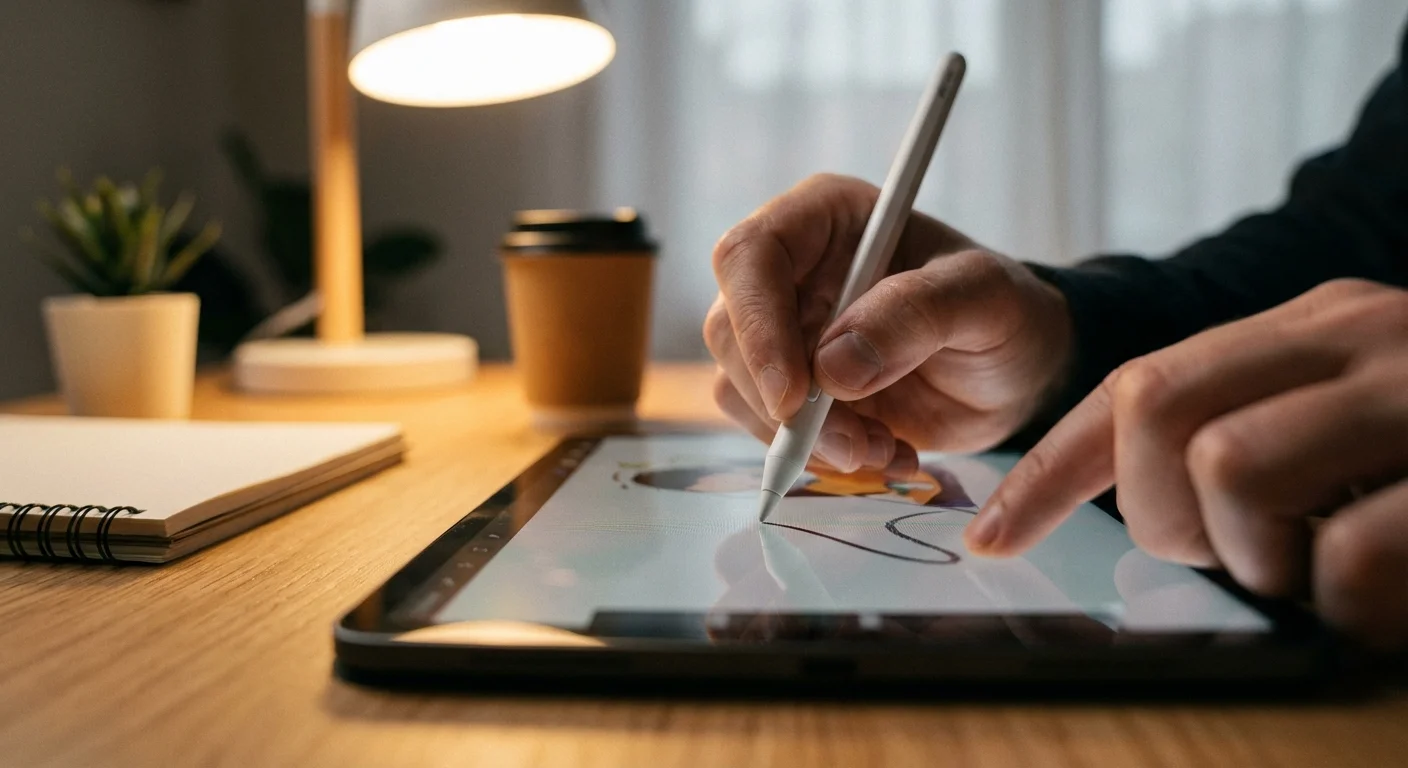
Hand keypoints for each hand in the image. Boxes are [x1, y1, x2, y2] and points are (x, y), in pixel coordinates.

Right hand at [704, 174, 1073, 473]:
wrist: (1016, 373)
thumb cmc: (1004, 313)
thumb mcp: (983, 299)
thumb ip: (916, 315)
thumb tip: (833, 366)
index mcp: (824, 218)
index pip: (749, 257)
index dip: (757, 326)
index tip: (794, 396)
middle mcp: (790, 270)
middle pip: (730, 330)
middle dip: (785, 403)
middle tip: (858, 446)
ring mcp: (784, 332)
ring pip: (740, 387)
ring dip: (807, 437)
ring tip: (886, 450)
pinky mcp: (791, 389)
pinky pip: (769, 429)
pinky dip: (821, 456)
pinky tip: (886, 453)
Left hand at [965, 279, 1407, 647]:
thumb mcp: (1348, 434)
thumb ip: (1258, 441)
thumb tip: (1154, 514)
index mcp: (1309, 329)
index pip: (1135, 386)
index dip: (1049, 472)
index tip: (991, 539)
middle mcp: (1350, 334)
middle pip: (1152, 405)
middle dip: (1160, 513)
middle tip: (1244, 558)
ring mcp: (1407, 387)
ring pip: (1229, 467)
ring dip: (1257, 556)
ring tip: (1330, 567)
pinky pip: (1347, 557)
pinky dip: (1345, 601)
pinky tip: (1382, 596)